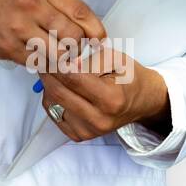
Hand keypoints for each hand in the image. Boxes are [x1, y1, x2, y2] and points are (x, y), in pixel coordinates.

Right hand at [0, 0, 106, 68]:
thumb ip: (51, 0)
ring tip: (60, 60)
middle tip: (77, 53)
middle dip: (79, 50)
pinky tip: (41, 61)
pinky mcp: (8, 46)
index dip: (95, 31)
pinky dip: (44, 67)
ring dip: (63, 62)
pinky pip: (38, 64)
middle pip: (74, 36)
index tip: (98, 40)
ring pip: (59, 54)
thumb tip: (80, 24)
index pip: (81, 12)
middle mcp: (32, 3)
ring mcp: (19, 26)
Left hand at [37, 40, 169, 141]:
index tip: (48, 50)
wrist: (142, 101)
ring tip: (55, 72)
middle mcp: (99, 119)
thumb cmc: (129, 76)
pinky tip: (62, 88)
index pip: (72, 78)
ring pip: (51, 103)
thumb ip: (87, 59)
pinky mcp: (80, 135)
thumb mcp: (114, 58)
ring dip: (48, 85)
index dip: (56, 62)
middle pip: (58, 92)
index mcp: (111, 99)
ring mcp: (89, 131)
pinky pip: (53, 114)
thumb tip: (61, 62)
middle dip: (46, 72)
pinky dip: (52, 98)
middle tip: (43, 58)